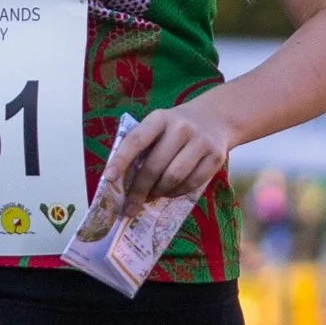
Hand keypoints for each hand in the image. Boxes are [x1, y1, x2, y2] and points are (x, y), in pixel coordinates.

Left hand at [112, 93, 236, 205]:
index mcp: (160, 118)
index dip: (121, 160)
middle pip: (155, 166)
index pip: (136, 140)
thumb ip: (142, 146)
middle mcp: (181, 128)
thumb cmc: (176, 127)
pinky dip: (177, 193)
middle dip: (139, 190)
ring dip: (158, 192)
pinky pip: (192, 183)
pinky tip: (169, 192)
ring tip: (151, 196)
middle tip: (130, 206)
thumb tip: (121, 181)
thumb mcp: (158, 125)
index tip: (108, 178)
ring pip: (174, 177)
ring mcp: (201, 142)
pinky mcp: (216, 157)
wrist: (215, 118)